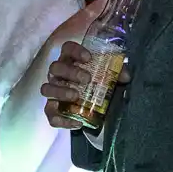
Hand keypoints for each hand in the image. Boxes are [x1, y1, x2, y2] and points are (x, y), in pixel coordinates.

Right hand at [39, 0, 127, 128]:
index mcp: (71, 61)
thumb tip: (126, 76)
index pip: (67, 49)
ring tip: (75, 96)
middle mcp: (58, 74)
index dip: (75, 50)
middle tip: (87, 79)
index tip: (88, 57)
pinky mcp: (53, 110)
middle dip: (70, 72)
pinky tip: (76, 122)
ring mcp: (53, 92)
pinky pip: (50, 114)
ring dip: (60, 91)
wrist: (96, 109)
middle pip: (55, 67)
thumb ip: (117, 73)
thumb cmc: (98, 85)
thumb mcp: (110, 78)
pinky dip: (61, 119)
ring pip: (46, 89)